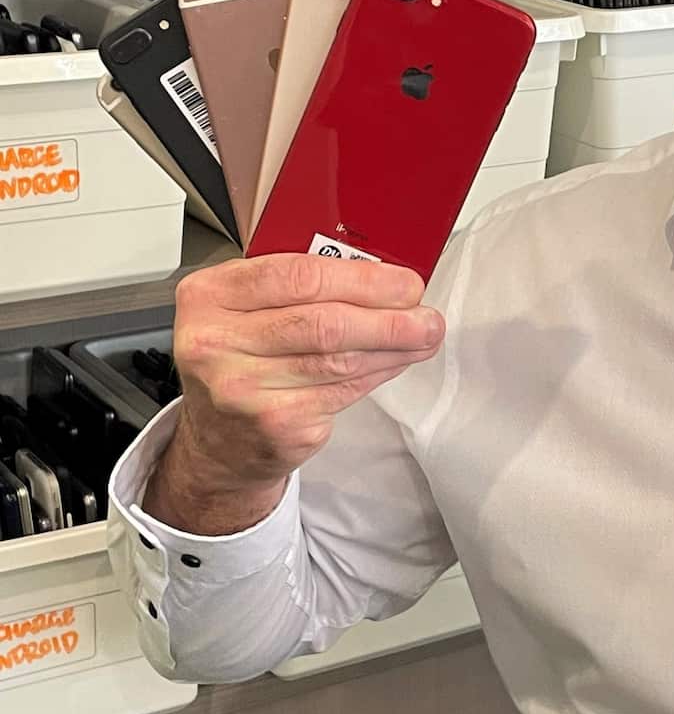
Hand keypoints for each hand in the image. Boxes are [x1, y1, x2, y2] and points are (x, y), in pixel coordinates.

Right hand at [146, 254, 441, 533]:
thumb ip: (295, 284)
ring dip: (393, 346)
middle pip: (324, 323)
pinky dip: (377, 373)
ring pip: (339, 360)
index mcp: (208, 296)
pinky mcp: (275, 425)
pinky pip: (342, 392)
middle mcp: (216, 344)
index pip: (296, 275)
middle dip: (389, 317)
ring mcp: (243, 390)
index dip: (362, 278)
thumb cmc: (238, 357)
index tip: (403, 282)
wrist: (217, 438)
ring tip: (423, 335)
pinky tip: (394, 362)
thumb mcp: (242, 306)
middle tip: (426, 314)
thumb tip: (381, 274)